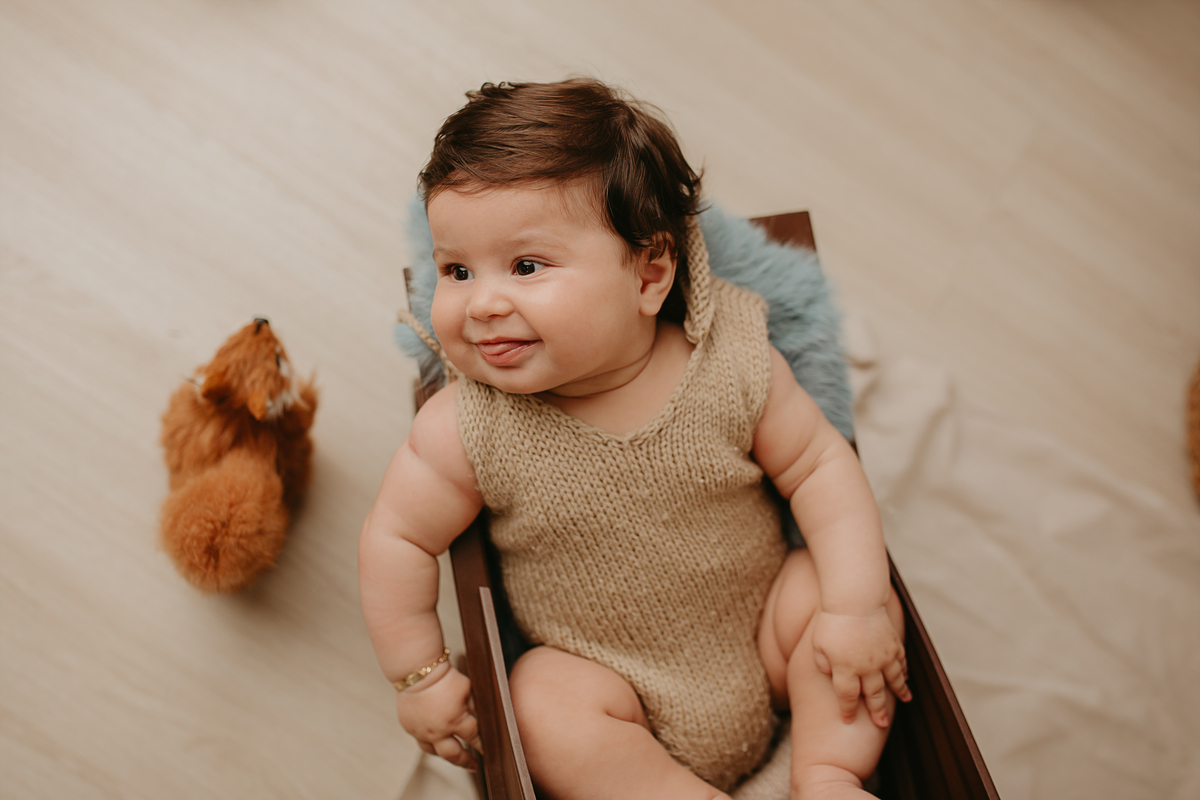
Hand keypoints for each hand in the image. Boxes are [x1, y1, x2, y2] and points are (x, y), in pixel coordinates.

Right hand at [395, 663, 481, 769]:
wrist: (418, 672)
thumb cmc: (444, 677)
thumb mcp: (467, 690)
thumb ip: (474, 706)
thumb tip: (484, 718)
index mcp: (455, 721)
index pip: (473, 738)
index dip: (481, 746)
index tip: (485, 751)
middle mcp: (438, 731)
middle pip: (454, 754)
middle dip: (465, 761)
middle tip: (473, 765)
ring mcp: (422, 732)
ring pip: (435, 753)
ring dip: (446, 756)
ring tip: (454, 758)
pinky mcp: (410, 728)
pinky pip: (421, 742)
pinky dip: (430, 744)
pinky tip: (436, 743)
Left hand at [811, 607, 910, 727]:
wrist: (854, 600)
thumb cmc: (831, 622)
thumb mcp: (817, 646)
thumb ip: (822, 664)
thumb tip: (830, 676)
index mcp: (845, 669)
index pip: (847, 697)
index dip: (848, 710)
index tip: (848, 720)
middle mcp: (867, 667)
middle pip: (874, 694)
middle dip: (878, 711)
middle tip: (882, 724)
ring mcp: (882, 656)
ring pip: (894, 680)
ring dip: (900, 692)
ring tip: (906, 700)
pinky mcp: (892, 644)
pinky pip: (901, 662)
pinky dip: (904, 671)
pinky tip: (906, 676)